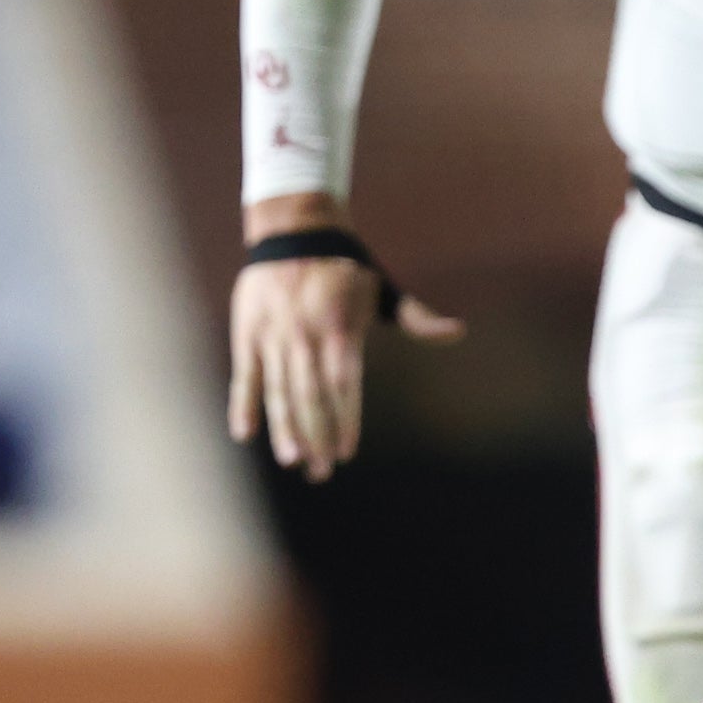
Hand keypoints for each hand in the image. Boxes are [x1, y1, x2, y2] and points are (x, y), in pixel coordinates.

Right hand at [226, 199, 460, 479]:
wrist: (296, 229)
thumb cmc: (347, 267)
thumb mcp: (383, 289)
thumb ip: (416, 318)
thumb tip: (458, 332)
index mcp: (342, 328)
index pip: (344, 385)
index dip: (344, 420)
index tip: (347, 452)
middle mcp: (307, 335)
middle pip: (311, 396)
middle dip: (317, 437)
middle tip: (321, 473)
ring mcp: (275, 335)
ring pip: (278, 390)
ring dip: (285, 428)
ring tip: (293, 461)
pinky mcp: (248, 332)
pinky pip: (245, 374)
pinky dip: (243, 403)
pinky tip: (245, 434)